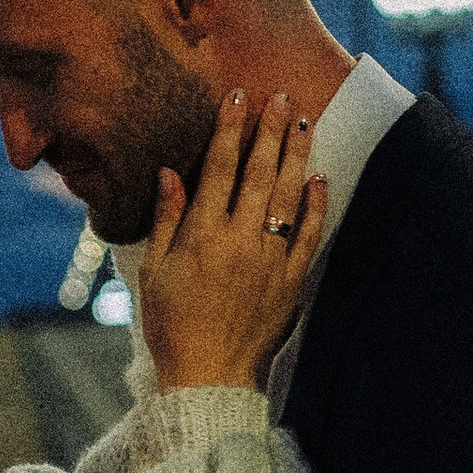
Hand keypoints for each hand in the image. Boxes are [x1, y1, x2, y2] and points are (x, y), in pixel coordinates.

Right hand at [137, 89, 327, 390]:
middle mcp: (239, 242)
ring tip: (303, 121)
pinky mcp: (291, 281)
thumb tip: (171, 172)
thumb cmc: (171, 324)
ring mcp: (270, 261)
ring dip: (296, 156)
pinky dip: (316, 205)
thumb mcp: (153, 270)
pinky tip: (320, 178)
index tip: (236, 97)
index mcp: (201, 237)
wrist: (208, 376)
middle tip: (281, 96)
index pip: (218, 169)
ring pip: (287, 197)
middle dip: (270, 131)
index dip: (229, 129)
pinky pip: (309, 235)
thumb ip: (166, 218)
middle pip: (259, 174)